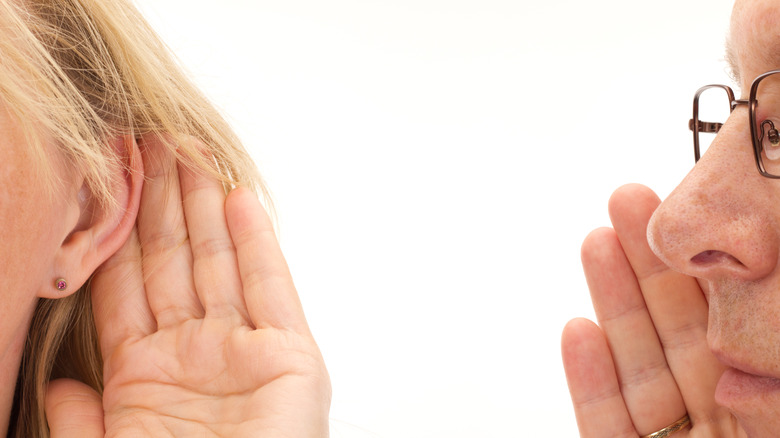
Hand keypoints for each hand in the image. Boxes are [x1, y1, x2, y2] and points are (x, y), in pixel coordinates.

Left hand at [46, 136, 330, 436]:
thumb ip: (82, 424)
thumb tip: (62, 381)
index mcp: (146, 378)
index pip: (127, 287)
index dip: (116, 233)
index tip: (107, 183)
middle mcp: (196, 355)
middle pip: (174, 262)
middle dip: (161, 202)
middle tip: (151, 142)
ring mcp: (245, 351)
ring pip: (220, 263)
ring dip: (203, 206)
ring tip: (188, 150)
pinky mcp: (291, 356)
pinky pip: (271, 288)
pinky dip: (258, 243)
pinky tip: (237, 198)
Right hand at [561, 184, 743, 436]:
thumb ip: (772, 398)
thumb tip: (743, 346)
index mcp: (761, 406)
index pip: (734, 331)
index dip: (706, 274)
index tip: (689, 221)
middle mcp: (716, 421)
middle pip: (676, 335)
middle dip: (647, 266)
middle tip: (628, 204)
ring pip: (636, 369)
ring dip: (612, 302)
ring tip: (595, 242)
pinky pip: (603, 421)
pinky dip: (588, 379)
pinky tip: (578, 331)